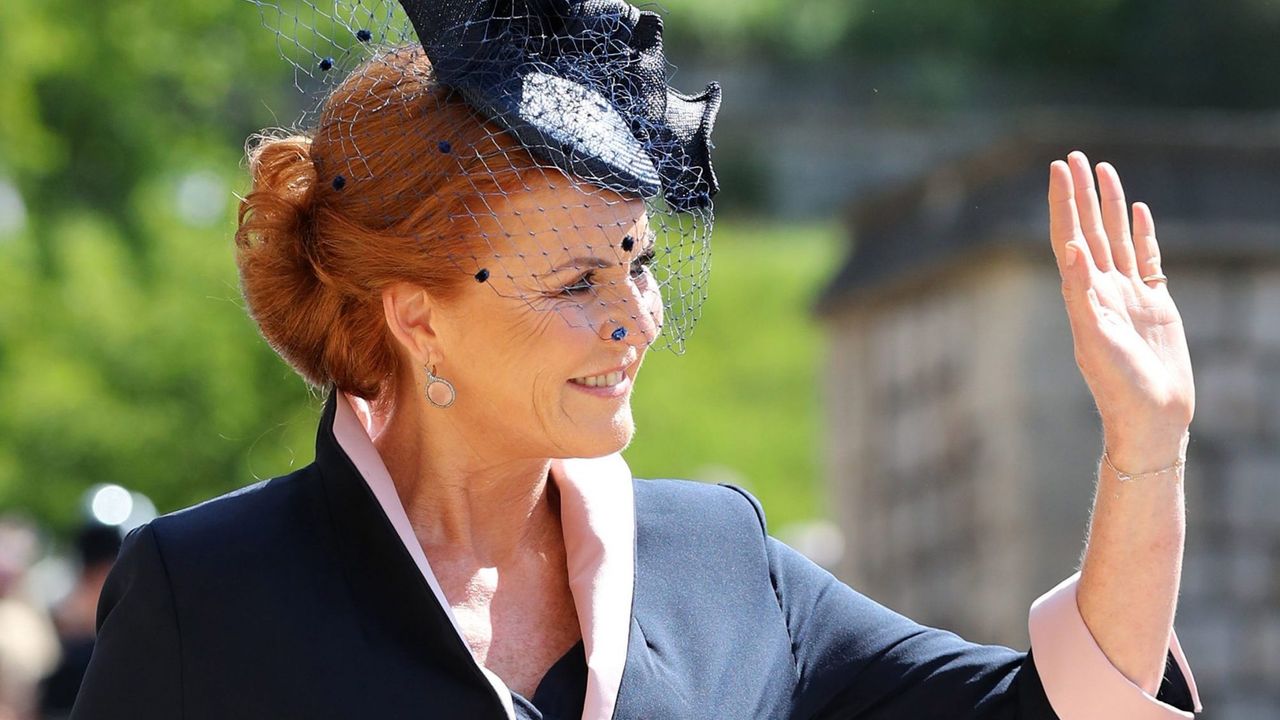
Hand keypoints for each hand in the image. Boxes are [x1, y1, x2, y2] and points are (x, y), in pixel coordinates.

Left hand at [1048, 152, 1194, 470]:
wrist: (1151, 417)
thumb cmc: (1119, 386)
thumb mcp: (1096, 340)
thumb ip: (1083, 295)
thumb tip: (1071, 250)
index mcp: (1082, 295)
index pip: (1068, 238)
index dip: (1063, 204)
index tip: (1057, 169)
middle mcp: (1101, 290)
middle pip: (1088, 229)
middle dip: (1080, 194)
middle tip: (1073, 156)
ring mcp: (1128, 295)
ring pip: (1117, 238)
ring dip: (1109, 205)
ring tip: (1103, 170)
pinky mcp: (1155, 304)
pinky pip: (1146, 258)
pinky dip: (1140, 233)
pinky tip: (1137, 211)